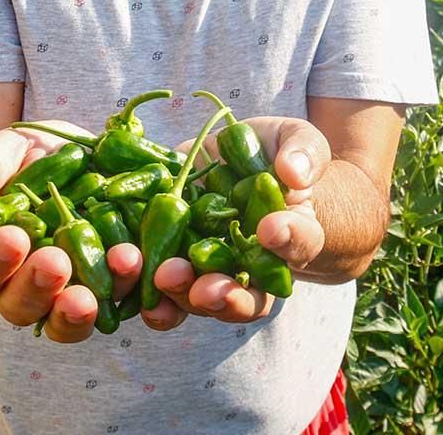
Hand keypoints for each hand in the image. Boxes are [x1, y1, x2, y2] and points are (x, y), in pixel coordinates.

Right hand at [0, 122, 141, 342]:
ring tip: (110, 269)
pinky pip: (115, 302)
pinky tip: (138, 264)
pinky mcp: (106, 285)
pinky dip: (128, 289)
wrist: (64, 162)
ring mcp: (65, 292)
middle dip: (39, 287)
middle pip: (22, 305)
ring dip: (85, 305)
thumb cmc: (17, 162)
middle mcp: (23, 287)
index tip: (13, 237)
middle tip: (56, 263)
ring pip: (66, 318)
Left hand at [147, 116, 329, 329]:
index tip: (269, 229)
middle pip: (250, 297)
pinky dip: (155, 301)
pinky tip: (140, 296)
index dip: (288, 239)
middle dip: (227, 296)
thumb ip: (303, 152)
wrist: (236, 162)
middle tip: (206, 289)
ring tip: (166, 278)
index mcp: (294, 233)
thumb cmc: (274, 152)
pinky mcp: (179, 260)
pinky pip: (168, 293)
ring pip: (206, 300)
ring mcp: (216, 269)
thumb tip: (293, 172)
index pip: (301, 242)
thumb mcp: (295, 140)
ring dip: (184, 297)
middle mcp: (257, 265)